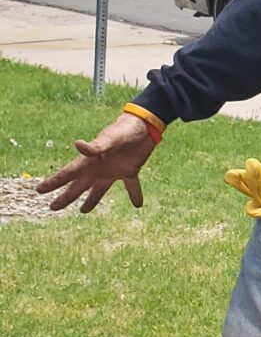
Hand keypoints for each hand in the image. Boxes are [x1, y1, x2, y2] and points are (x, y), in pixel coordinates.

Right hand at [37, 112, 156, 213]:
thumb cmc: (125, 129)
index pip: (67, 174)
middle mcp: (98, 168)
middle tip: (52, 208)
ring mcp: (113, 170)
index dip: (53, 183)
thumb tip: (77, 144)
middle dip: (65, 197)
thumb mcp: (110, 138)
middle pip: (78, 186)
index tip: (38, 190)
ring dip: (92, 200)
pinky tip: (138, 204)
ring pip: (99, 190)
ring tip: (83, 210)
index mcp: (90, 161)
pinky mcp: (130, 170)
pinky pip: (131, 186)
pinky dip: (135, 194)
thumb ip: (95, 146)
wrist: (145, 125)